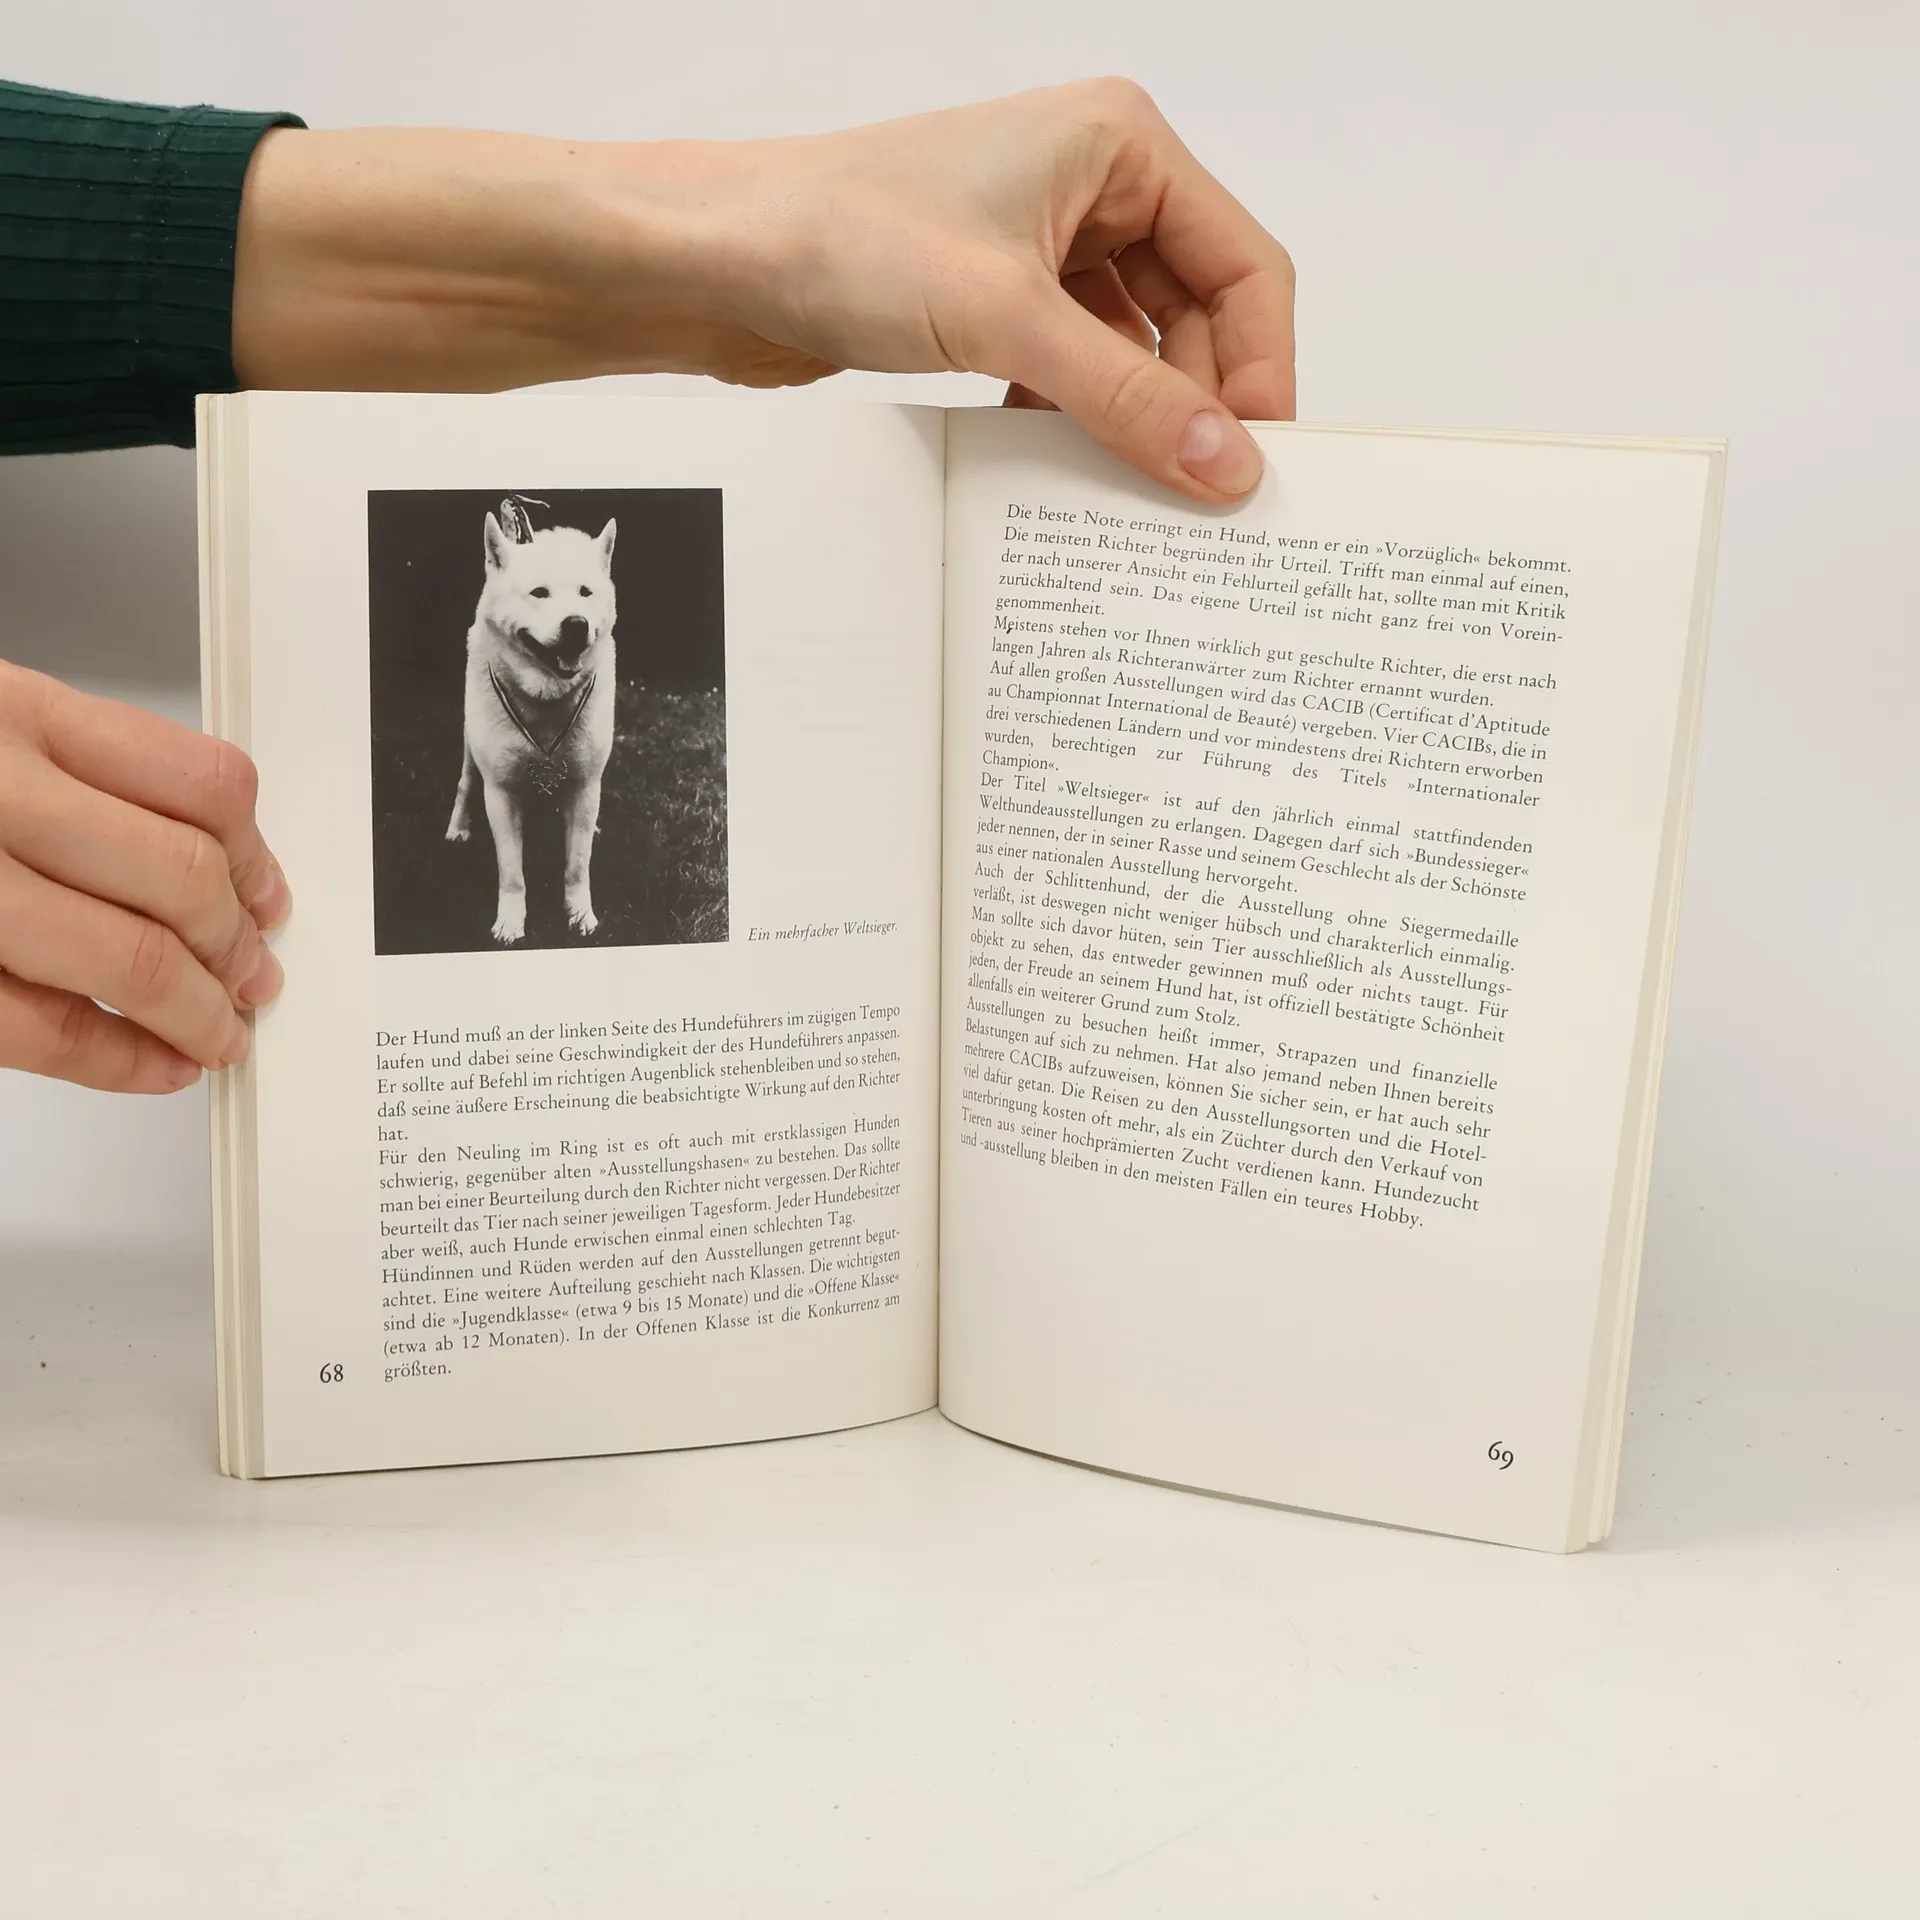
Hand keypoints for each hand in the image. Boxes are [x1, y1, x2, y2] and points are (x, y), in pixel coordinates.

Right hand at [0, 661, 289, 1092]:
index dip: (254, 857)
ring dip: (198, 1011)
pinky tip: (155, 1065)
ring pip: (129, 958)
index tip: (266, 894)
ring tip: (218, 1029)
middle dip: (235, 946)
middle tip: (252, 975)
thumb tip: (207, 854)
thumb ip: (74, 769)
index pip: (200, 786)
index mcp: (11, 713)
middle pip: (180, 880)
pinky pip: (43, 1028)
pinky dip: (120, 1060)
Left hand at [232, 78, 1293, 502]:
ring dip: (1133, 421)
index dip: (1260, 369)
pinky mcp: (994, 302)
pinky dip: (1077, 421)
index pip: (1244, 266)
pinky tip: (1063, 470)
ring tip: (1134, 496)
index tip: (1257, 462)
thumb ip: (1128, 398)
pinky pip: (1074, 371)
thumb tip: (1229, 467)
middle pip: (1195, 316)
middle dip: (1195, 405)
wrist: (713, 263)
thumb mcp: (1009, 322)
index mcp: (1120, 144)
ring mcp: (1041, 246)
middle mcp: (1092, 185)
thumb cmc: (841, 236)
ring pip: (1133, 351)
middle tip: (1200, 501)